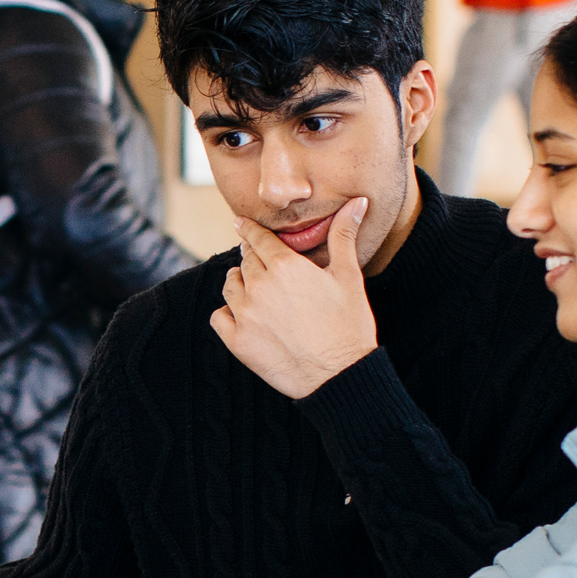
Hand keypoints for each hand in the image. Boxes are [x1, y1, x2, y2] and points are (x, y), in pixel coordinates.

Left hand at [211, 197, 379, 399]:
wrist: (340, 375)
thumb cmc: (349, 325)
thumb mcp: (348, 276)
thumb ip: (344, 236)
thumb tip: (357, 202)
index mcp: (285, 266)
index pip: (258, 238)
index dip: (249, 230)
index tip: (241, 224)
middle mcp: (259, 287)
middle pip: (245, 261)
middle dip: (252, 258)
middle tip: (262, 263)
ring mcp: (245, 315)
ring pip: (230, 286)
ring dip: (240, 283)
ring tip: (255, 289)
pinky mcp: (237, 341)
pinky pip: (219, 317)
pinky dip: (228, 313)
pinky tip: (242, 316)